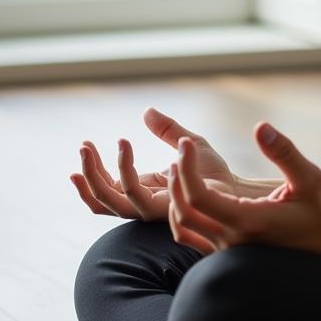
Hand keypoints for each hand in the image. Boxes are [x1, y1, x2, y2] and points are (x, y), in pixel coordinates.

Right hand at [70, 107, 251, 221]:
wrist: (237, 188)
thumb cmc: (214, 170)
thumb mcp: (188, 142)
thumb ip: (167, 130)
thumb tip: (147, 111)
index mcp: (145, 189)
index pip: (108, 188)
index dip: (92, 172)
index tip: (85, 145)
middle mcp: (145, 203)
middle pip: (104, 199)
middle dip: (89, 174)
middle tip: (84, 146)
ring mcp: (153, 210)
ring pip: (114, 200)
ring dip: (100, 174)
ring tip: (96, 145)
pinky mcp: (164, 209)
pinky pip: (137, 196)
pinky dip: (127, 172)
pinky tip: (126, 145)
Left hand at [167, 122, 320, 259]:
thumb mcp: (310, 176)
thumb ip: (284, 152)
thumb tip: (260, 127)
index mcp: (249, 220)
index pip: (199, 197)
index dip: (186, 167)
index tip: (186, 143)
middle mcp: (234, 240)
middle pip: (185, 211)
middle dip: (176, 177)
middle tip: (180, 148)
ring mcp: (229, 250)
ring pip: (184, 227)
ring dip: (175, 196)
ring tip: (180, 166)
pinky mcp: (229, 253)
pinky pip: (192, 237)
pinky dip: (182, 215)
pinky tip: (189, 193)